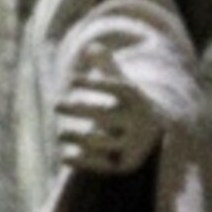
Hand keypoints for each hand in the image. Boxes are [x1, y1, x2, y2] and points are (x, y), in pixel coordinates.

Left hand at [55, 42, 163, 176]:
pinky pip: (102, 166)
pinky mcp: (125, 165)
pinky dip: (83, 162)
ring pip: (102, 143)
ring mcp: (132, 145)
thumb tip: (92, 46)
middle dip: (79, 109)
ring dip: (79, 138)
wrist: (156, 136)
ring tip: (60, 133)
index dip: (93, 82)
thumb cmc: (128, 105)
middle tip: (54, 104)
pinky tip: (64, 156)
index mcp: (137, 99)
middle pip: (105, 115)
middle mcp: (137, 122)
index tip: (72, 79)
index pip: (116, 88)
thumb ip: (108, 65)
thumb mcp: (121, 84)